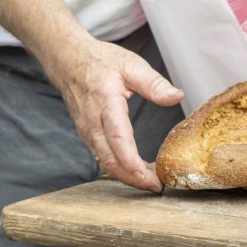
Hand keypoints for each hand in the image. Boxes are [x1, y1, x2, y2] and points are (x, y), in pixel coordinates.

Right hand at [45, 36, 184, 191]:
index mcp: (105, 102)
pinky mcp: (87, 134)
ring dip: (126, 175)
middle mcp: (92, 121)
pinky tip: (136, 170)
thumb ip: (154, 84)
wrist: (69, 60)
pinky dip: (118, 167)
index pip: (118, 138)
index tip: (150, 176)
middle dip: (132, 178)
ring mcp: (86, 130)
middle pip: (110, 159)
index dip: (132, 162)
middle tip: (157, 186)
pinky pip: (102, 156)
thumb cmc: (101, 61)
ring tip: (151, 182)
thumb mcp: (132, 65)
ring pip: (105, 161)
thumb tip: (177, 96)